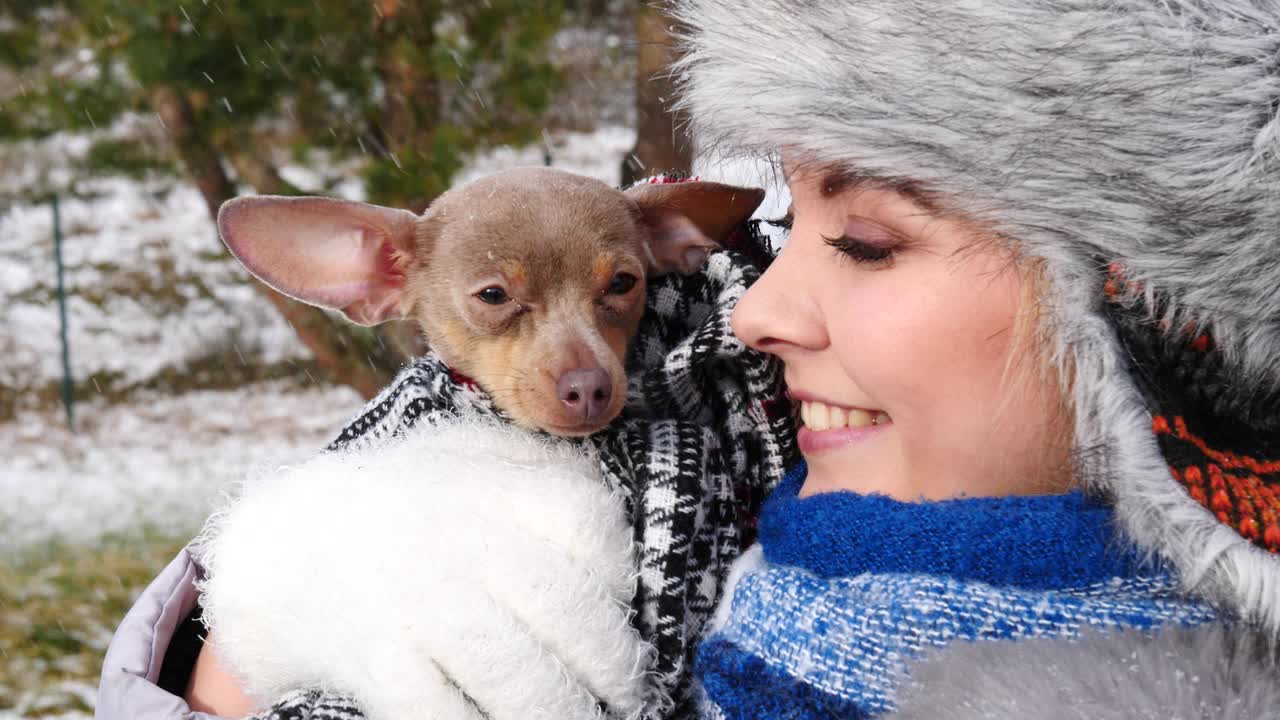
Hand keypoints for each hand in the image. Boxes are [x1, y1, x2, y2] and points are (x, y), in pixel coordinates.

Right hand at [197, 417, 652, 719]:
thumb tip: (616, 547)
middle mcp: (453, 536)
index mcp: (486, 479)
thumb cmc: (407, 505)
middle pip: (565, 606)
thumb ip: (536, 478)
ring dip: (565, 711)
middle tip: (629, 689)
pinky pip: (443, 713)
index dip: (618, 570)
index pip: (585, 520)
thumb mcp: (467, 458)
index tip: (621, 601)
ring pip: (516, 674)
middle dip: (614, 661)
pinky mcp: (375, 657)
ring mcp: (412, 599)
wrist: (287, 542)